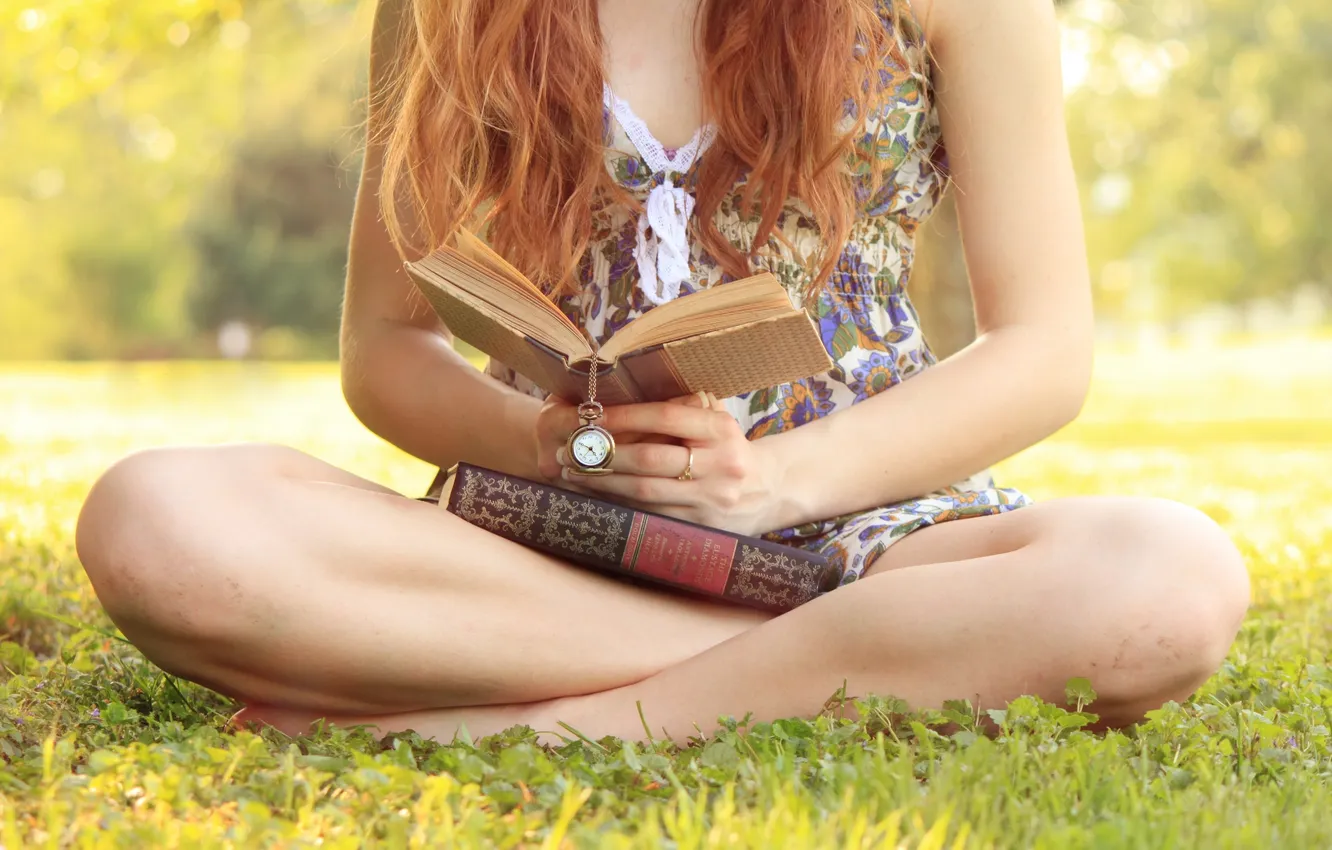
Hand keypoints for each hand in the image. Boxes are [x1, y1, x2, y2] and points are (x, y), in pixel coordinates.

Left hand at [555, 393, 784, 535]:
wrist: (770, 491)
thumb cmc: (729, 448)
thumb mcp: (717, 421)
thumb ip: (683, 409)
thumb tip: (623, 395)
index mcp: (720, 430)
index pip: (665, 416)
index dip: (624, 416)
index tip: (590, 417)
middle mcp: (719, 464)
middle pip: (649, 459)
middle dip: (603, 455)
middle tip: (569, 450)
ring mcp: (711, 499)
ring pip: (645, 492)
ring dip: (603, 483)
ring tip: (572, 474)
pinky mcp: (701, 527)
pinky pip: (651, 515)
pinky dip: (619, 505)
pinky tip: (596, 497)